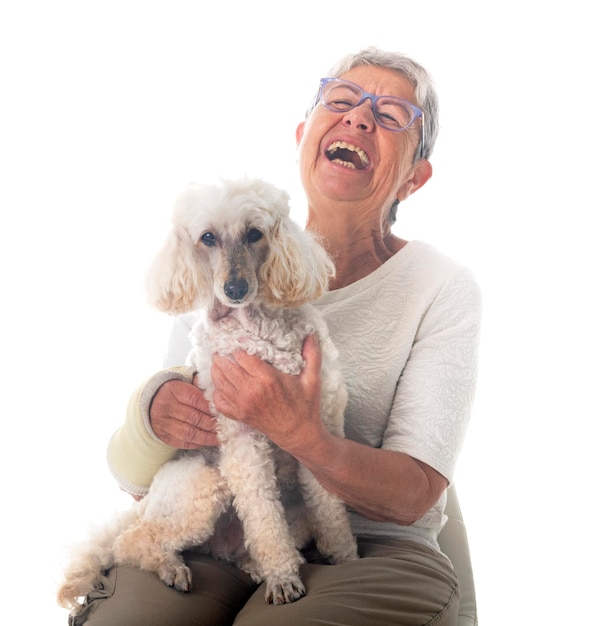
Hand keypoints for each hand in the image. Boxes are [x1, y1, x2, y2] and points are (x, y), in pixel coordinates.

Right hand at [149, 377, 218, 448]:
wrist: (152, 403)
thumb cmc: (177, 393)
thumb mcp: (185, 384)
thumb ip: (201, 386)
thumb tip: (220, 392)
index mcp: (173, 390)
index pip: (195, 398)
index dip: (210, 407)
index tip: (222, 412)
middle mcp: (166, 406)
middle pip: (193, 417)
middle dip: (211, 423)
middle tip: (225, 427)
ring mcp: (163, 423)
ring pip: (189, 432)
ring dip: (207, 437)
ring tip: (220, 437)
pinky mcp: (164, 436)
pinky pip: (183, 442)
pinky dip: (198, 443)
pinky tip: (209, 442)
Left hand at [210, 334, 324, 453]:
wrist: (298, 433)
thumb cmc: (305, 406)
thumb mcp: (313, 379)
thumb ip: (312, 355)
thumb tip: (311, 335)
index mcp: (268, 378)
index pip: (243, 356)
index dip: (238, 346)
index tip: (238, 340)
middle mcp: (252, 390)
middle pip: (227, 367)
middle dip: (222, 355)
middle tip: (221, 348)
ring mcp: (243, 404)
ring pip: (220, 382)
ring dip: (216, 369)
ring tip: (217, 361)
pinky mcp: (239, 415)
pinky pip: (219, 401)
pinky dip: (216, 391)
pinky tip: (220, 383)